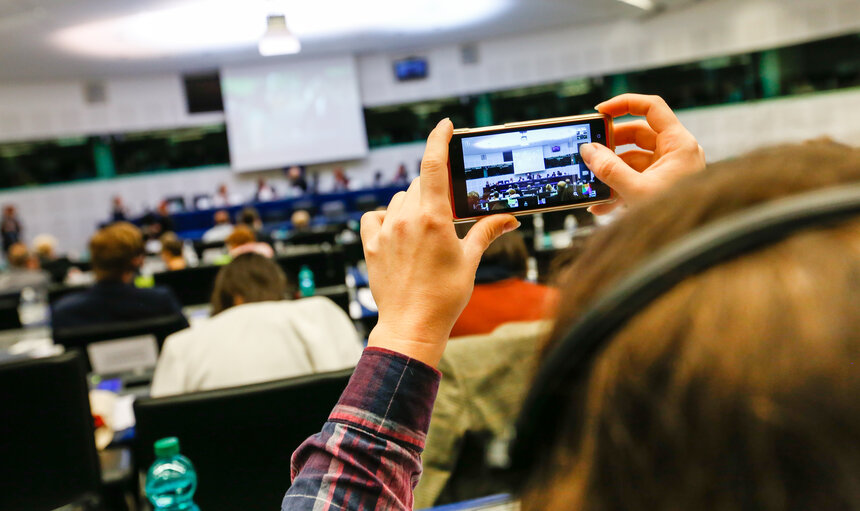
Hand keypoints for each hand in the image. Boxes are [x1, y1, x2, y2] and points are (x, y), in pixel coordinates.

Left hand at [360, 119, 519, 366]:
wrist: (412, 326)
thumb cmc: (445, 297)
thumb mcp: (470, 261)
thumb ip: (487, 232)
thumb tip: (510, 219)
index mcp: (433, 218)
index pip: (433, 164)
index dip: (438, 139)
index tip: (444, 125)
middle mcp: (405, 218)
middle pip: (420, 184)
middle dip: (436, 189)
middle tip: (448, 210)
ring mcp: (385, 231)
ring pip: (399, 199)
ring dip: (413, 204)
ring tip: (426, 230)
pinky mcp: (371, 246)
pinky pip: (374, 217)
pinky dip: (386, 217)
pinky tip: (396, 230)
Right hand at [580, 94, 705, 214]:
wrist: (689, 245)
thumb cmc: (675, 217)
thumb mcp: (635, 191)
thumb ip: (609, 169)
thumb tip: (588, 150)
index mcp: (678, 144)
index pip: (651, 108)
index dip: (624, 104)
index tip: (600, 112)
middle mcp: (676, 154)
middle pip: (638, 135)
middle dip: (610, 145)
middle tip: (590, 151)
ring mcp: (670, 171)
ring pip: (633, 160)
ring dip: (610, 172)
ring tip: (591, 184)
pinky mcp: (662, 188)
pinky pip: (636, 180)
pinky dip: (618, 189)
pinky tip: (601, 207)